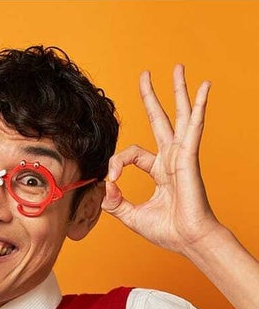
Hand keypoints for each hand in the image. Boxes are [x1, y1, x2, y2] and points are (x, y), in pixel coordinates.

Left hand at [101, 65, 217, 254]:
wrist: (188, 240)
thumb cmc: (167, 230)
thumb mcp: (131, 215)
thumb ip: (114, 201)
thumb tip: (103, 186)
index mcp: (158, 171)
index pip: (131, 154)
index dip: (116, 164)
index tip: (111, 180)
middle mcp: (171, 159)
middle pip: (159, 121)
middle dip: (151, 98)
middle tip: (146, 76)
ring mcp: (181, 156)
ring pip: (179, 117)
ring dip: (178, 92)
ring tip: (177, 68)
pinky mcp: (189, 158)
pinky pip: (193, 128)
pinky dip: (199, 107)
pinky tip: (204, 88)